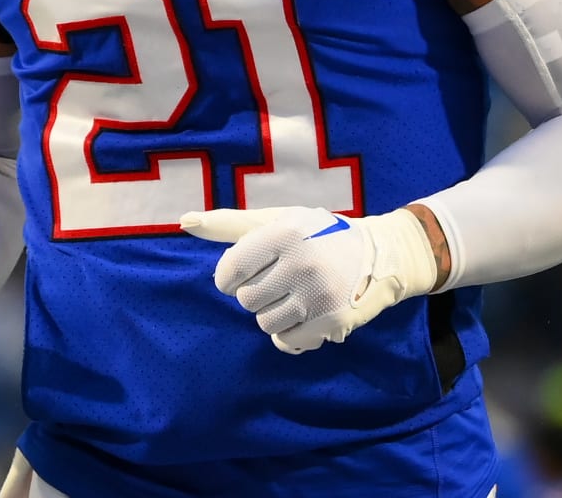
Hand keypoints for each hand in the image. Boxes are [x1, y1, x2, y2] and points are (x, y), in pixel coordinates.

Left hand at [180, 206, 437, 354]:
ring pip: (264, 323)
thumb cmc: (316, 234)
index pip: (229, 270)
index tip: (246, 272)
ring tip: (292, 297)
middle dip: (256, 293)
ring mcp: (318, 295)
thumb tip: (183, 222)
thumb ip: (229, 224)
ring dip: (272, 314)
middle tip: (279, 281)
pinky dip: (289, 333)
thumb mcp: (277, 220)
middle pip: (246, 300)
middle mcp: (301, 263)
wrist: (378, 255)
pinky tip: (304, 315)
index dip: (231, 276)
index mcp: (284, 232)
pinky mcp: (332, 322)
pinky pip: (287, 342)